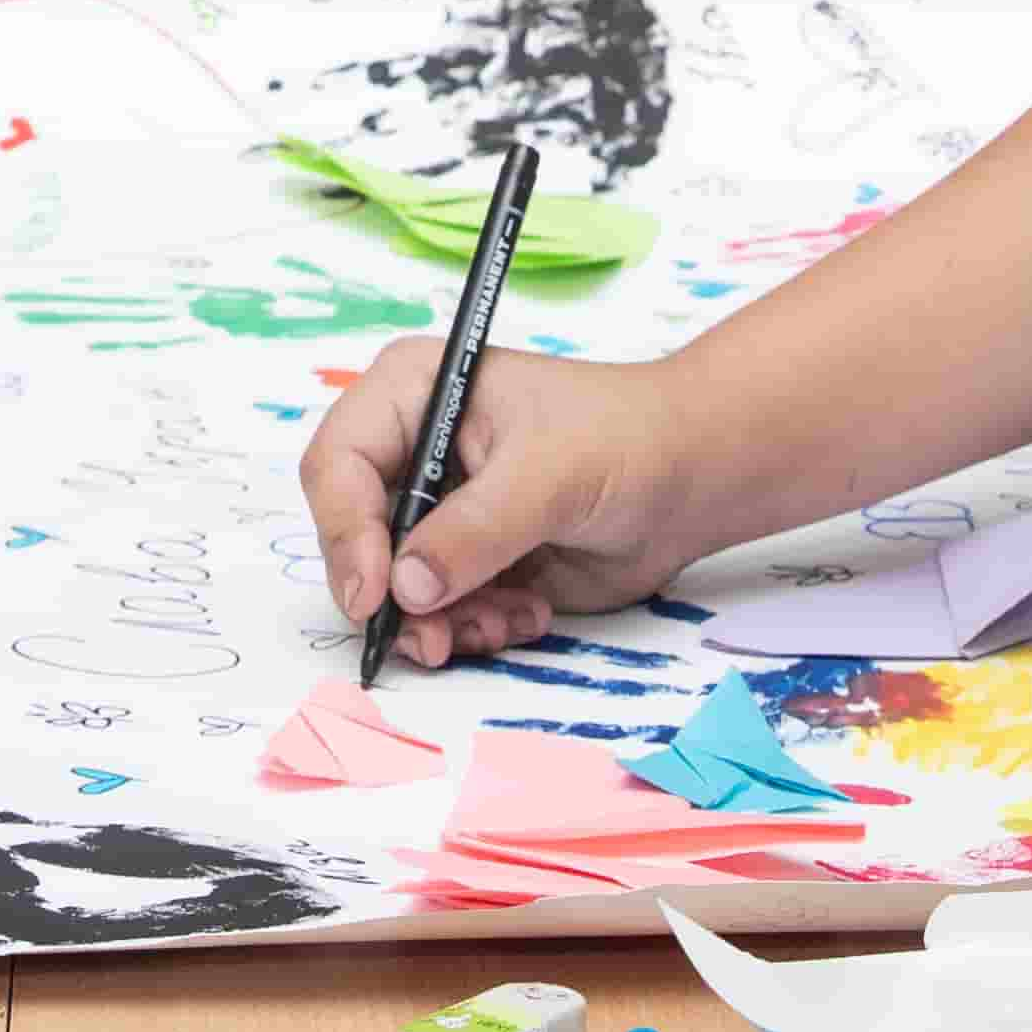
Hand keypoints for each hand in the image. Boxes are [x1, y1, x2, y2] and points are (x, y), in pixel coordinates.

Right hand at [301, 338, 724, 666]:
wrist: (693, 478)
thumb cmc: (627, 438)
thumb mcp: (548, 474)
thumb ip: (475, 530)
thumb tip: (406, 586)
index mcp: (413, 392)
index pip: (338, 463)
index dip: (344, 531)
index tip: (374, 594)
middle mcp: (413, 451)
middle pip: (353, 536)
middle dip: (394, 596)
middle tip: (434, 638)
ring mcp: (439, 512)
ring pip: (393, 589)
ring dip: (441, 622)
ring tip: (504, 621)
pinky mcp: (468, 562)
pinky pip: (437, 615)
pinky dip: (475, 628)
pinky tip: (528, 613)